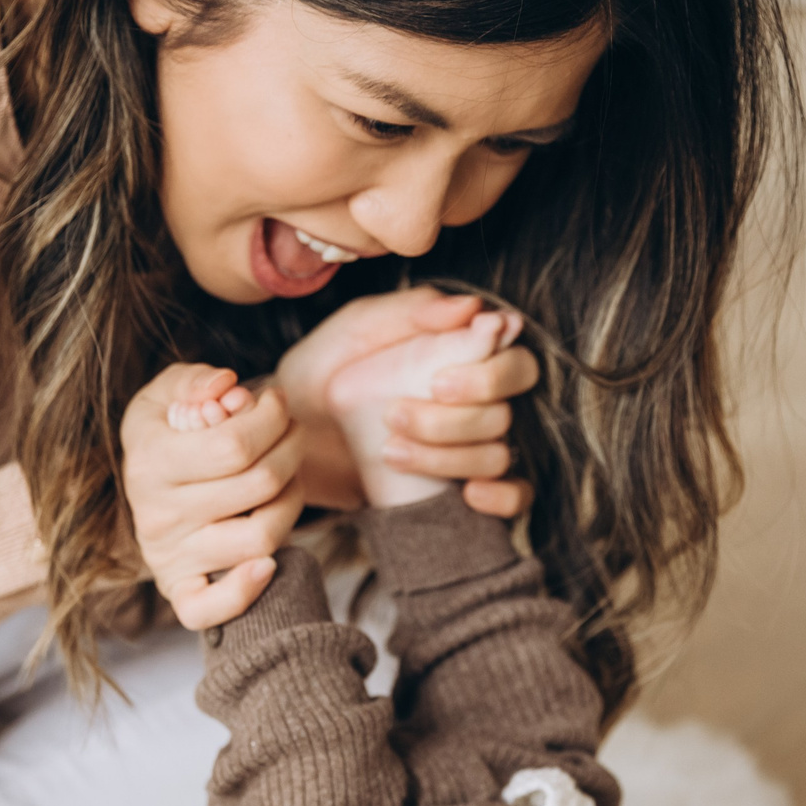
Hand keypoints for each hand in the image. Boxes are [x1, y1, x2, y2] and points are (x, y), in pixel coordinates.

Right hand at [121, 364, 306, 628]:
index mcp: (150, 462)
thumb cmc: (166, 434)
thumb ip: (194, 382)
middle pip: (258, 486)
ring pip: (260, 537)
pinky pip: (209, 609)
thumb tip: (227, 387)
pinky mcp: (180, 590)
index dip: (272, 418)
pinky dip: (244, 592)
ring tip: (286, 478)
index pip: (235, 445)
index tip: (277, 403)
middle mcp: (158, 514)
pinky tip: (268, 564)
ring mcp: (169, 556)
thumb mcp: (166, 394)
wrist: (140, 486)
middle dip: (291, 448)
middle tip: (293, 432)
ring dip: (291, 501)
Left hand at [274, 287, 539, 515]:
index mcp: (466, 355)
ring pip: (496, 455)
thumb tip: (475, 308)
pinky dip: (501, 498)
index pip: (517, 363)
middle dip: (456, 420)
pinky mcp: (460, 487)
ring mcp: (473, 446)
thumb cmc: (324, 368)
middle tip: (396, 415)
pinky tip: (469, 495)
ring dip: (448, 457)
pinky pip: (514, 497)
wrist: (289, 429)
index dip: (491, 376)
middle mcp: (480, 401)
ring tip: (388, 450)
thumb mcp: (358, 328)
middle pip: (505, 412)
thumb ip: (414, 312)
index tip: (438, 383)